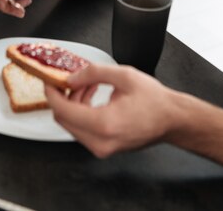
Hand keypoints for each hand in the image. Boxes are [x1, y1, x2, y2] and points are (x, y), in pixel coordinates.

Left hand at [45, 64, 173, 156]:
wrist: (172, 119)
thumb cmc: (154, 100)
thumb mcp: (123, 75)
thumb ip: (93, 73)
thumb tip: (72, 77)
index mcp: (104, 124)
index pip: (63, 110)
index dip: (52, 93)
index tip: (50, 81)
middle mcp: (100, 141)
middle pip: (64, 120)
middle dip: (63, 96)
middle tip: (70, 79)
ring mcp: (102, 148)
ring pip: (72, 125)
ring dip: (73, 102)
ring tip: (87, 84)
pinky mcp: (104, 148)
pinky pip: (82, 129)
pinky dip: (82, 111)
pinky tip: (92, 94)